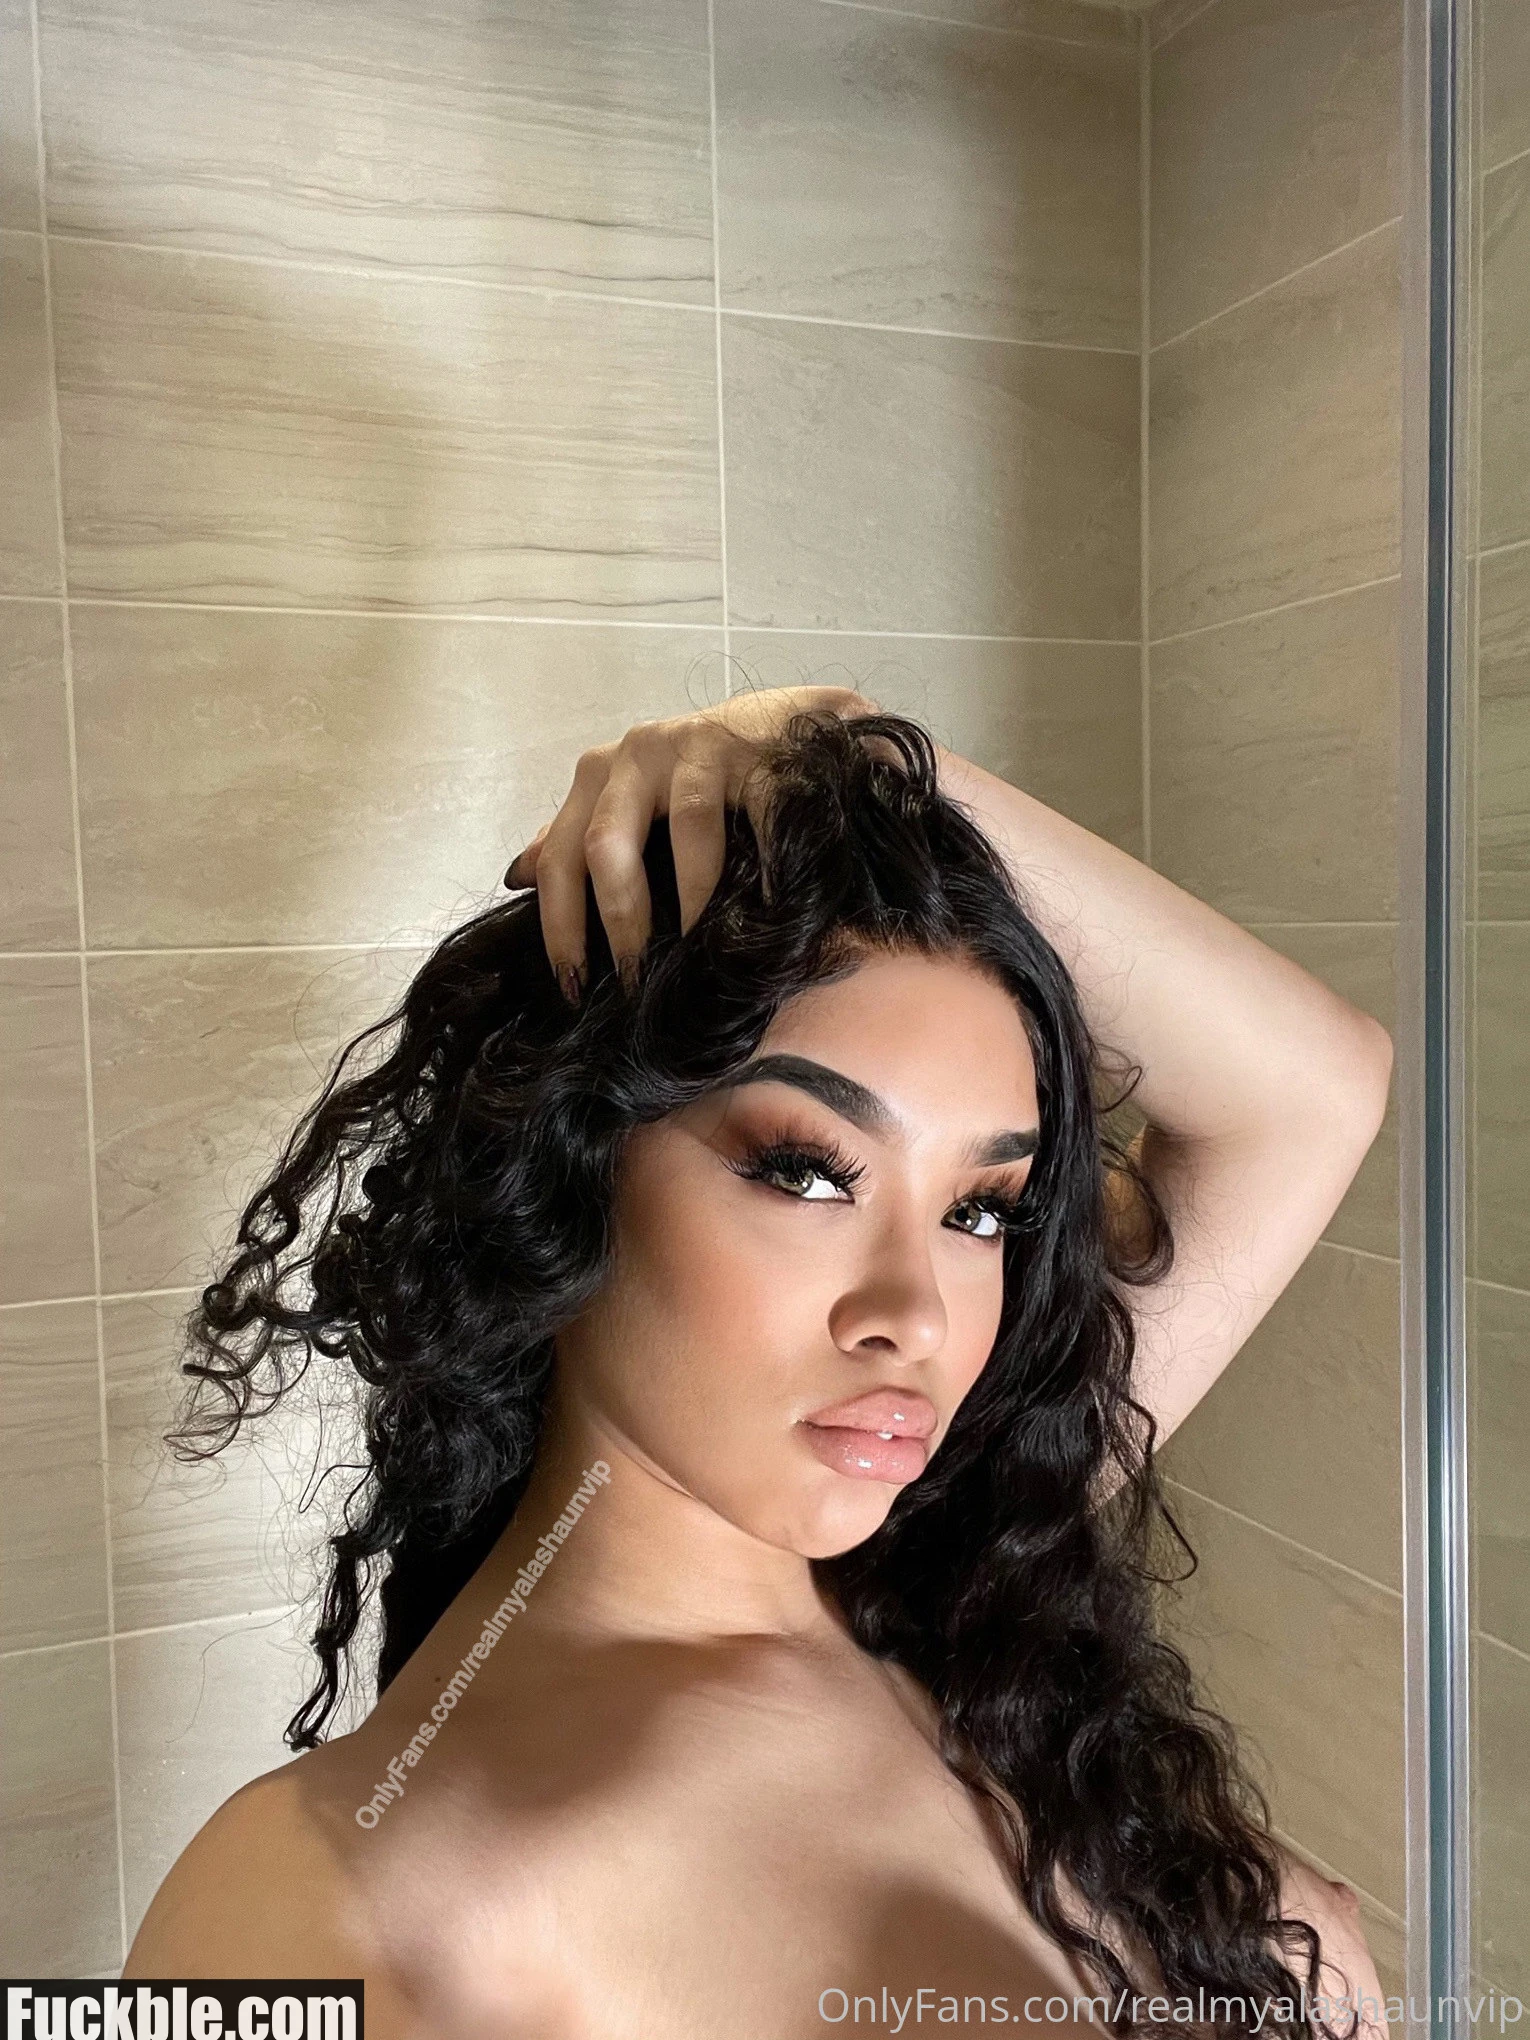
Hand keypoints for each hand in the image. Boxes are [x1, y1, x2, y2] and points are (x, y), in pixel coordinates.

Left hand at [502, 684, 872, 1003]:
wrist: (781, 724)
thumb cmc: (700, 775)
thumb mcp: (629, 800)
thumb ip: (578, 836)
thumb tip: (520, 876)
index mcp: (600, 778)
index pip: (559, 858)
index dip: (560, 927)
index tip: (572, 986)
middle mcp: (637, 757)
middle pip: (606, 842)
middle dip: (618, 918)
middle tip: (635, 978)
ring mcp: (697, 748)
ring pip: (685, 825)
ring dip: (691, 896)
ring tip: (696, 948)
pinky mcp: (755, 752)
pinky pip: (758, 814)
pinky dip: (765, 863)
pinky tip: (768, 906)